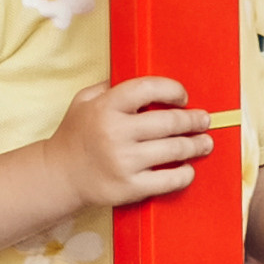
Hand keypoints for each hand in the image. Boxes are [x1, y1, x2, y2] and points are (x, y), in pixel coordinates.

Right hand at [42, 75, 211, 214]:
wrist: (59, 175)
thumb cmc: (75, 135)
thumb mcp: (83, 101)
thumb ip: (109, 86)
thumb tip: (140, 75)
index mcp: (106, 107)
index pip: (148, 88)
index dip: (172, 90)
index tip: (183, 96)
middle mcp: (116, 133)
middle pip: (169, 121)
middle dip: (193, 120)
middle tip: (204, 120)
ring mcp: (124, 162)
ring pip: (174, 150)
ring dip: (196, 145)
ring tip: (205, 142)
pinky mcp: (129, 187)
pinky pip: (167, 181)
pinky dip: (184, 174)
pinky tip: (189, 169)